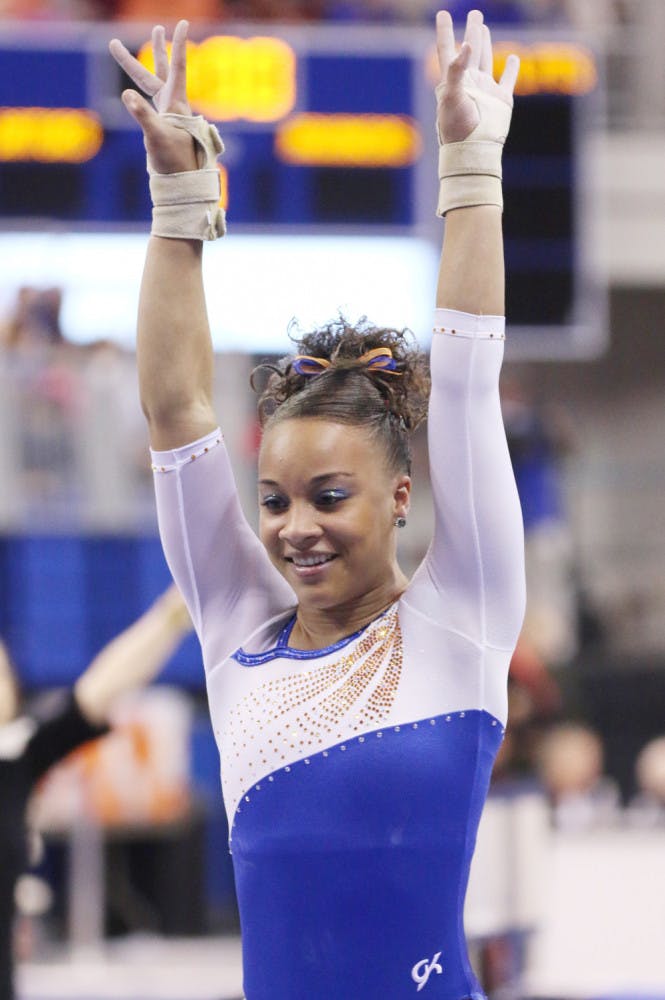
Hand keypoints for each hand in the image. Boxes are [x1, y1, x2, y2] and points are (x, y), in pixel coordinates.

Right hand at [109, 20, 197, 172]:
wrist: (182, 182)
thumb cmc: (173, 161)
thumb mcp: (155, 137)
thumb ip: (141, 114)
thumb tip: (126, 94)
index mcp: (175, 104)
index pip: (177, 68)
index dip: (178, 45)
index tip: (181, 23)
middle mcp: (173, 106)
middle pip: (162, 71)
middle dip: (157, 50)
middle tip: (156, 28)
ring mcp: (168, 116)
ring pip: (154, 85)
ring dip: (144, 67)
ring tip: (135, 51)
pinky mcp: (163, 126)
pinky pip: (150, 102)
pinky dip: (142, 91)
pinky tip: (135, 93)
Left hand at [435, 8, 519, 144]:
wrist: (474, 148)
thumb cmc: (456, 126)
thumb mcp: (451, 96)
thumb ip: (457, 70)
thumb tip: (467, 45)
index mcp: (453, 79)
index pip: (448, 49)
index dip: (445, 31)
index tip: (442, 13)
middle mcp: (469, 81)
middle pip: (470, 49)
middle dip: (472, 31)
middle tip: (475, 13)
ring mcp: (485, 90)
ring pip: (486, 59)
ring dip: (486, 44)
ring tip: (484, 29)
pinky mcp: (501, 100)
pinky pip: (507, 79)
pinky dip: (511, 68)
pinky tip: (512, 58)